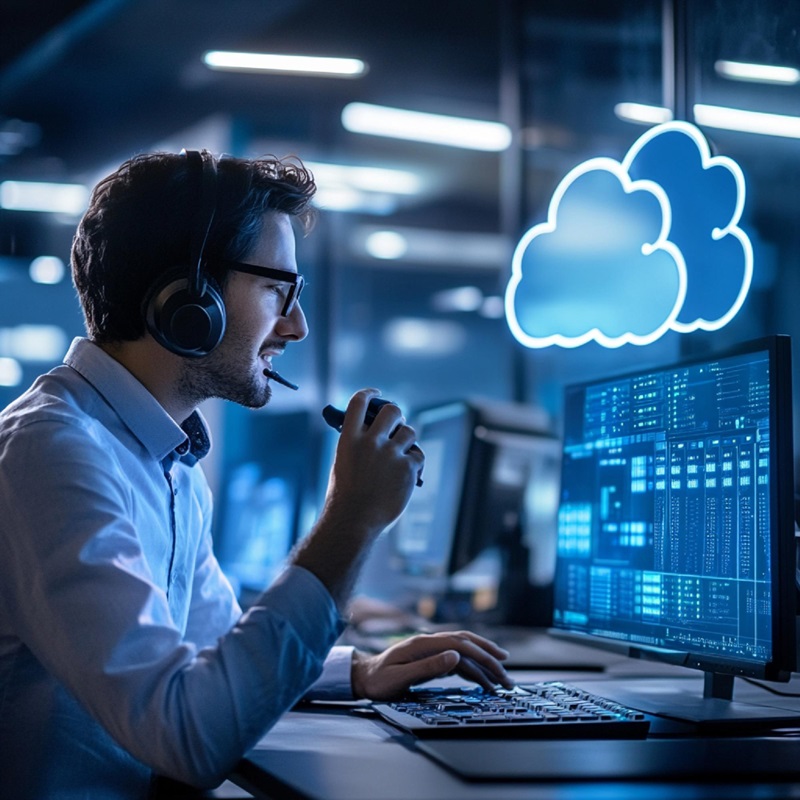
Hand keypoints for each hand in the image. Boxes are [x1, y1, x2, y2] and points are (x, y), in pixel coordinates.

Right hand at [292, 389, 423, 609]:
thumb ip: (357, 444)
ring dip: (407, 439)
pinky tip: (408, 473)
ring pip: (409, 431)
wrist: (354, 521)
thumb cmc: (345, 496)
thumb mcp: (343, 462)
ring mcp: (391, 454)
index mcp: (349, 439)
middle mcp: (371, 442)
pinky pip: (417, 454)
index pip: (359, 402)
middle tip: (396, 424)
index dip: (370, 394)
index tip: (376, 394)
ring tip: (401, 453)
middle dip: (396, 415)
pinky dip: (414, 462)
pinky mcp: (408, 468)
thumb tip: (372, 431)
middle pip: (392, 411)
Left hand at [350, 631, 514, 700]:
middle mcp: (430, 642)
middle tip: (507, 675)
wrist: (362, 677)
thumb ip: (427, 667)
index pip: (460, 644)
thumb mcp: (400, 677)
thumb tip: (455, 657)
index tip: (498, 666)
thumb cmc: (378, 680)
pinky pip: (457, 662)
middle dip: (489, 657)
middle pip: (467, 644)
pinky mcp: (431, 659)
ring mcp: (431, 650)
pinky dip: (473, 670)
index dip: (481, 653)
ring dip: (484, 664)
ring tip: (502, 679)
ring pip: (465, 652)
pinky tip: (483, 679)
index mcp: (423, 643)